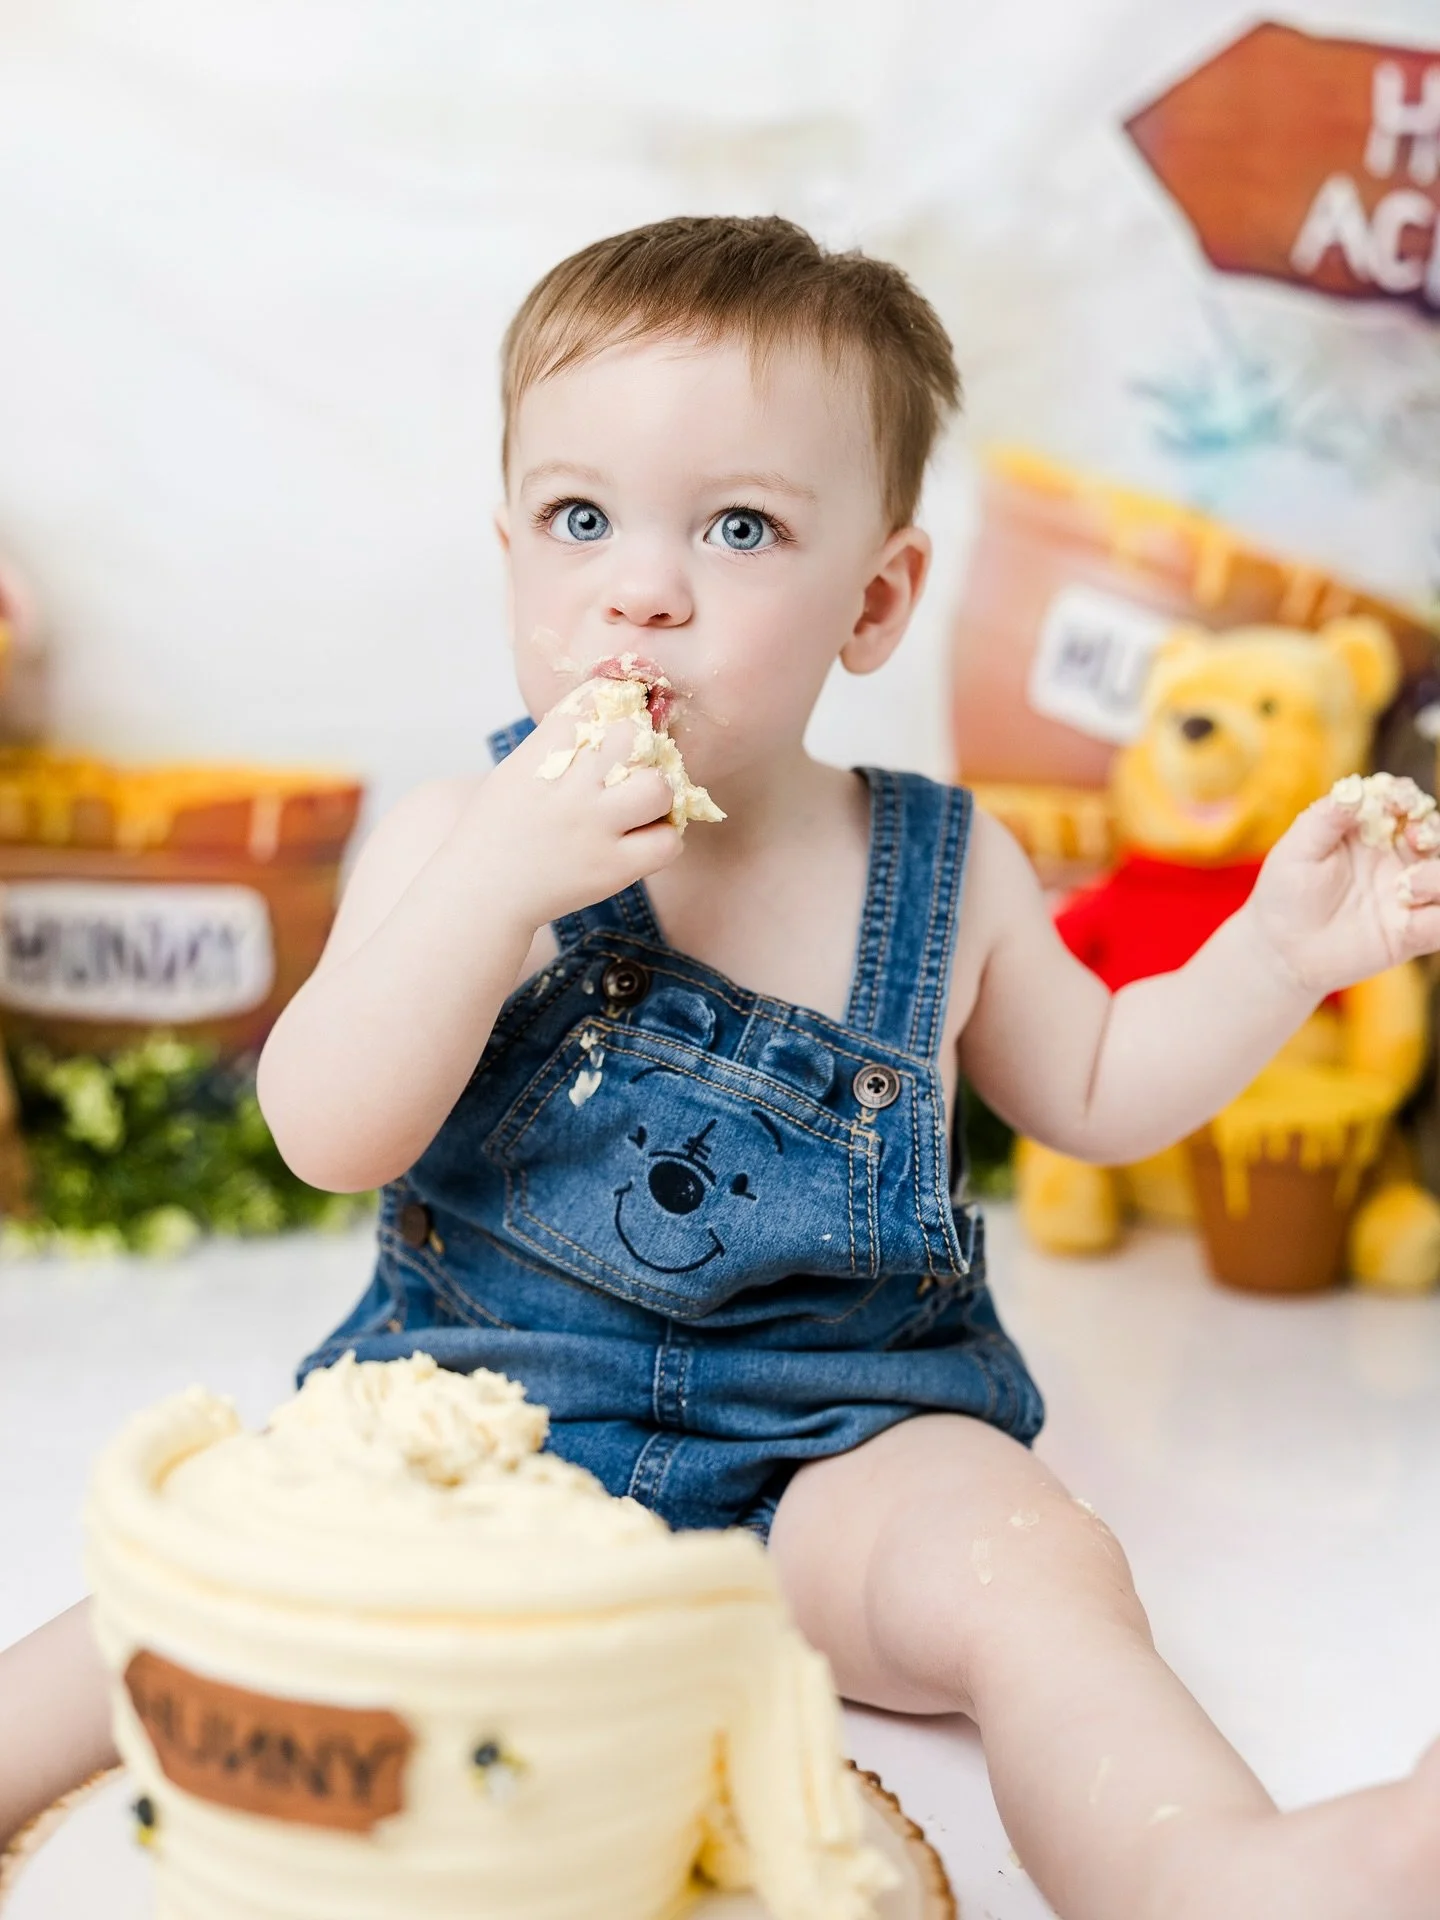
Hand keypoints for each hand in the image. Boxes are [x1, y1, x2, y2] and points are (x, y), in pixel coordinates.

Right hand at [452, 703, 682, 930]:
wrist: (481, 891)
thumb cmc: (498, 829)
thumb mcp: (516, 771)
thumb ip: (556, 744)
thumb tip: (607, 715)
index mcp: (541, 756)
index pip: (594, 702)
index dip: (611, 706)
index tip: (612, 723)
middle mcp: (570, 788)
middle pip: (632, 736)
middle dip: (638, 747)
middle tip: (631, 768)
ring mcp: (594, 828)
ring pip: (659, 788)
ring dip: (658, 793)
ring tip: (642, 805)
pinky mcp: (613, 868)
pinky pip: (668, 842)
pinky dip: (663, 839)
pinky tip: (644, 839)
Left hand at [1249, 776, 1439, 997]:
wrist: (1281, 950)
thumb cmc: (1285, 893)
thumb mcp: (1297, 851)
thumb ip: (1325, 819)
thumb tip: (1356, 790)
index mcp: (1371, 831)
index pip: (1403, 803)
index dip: (1407, 797)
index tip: (1401, 801)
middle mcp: (1397, 859)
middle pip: (1434, 834)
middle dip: (1433, 830)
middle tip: (1417, 836)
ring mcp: (1408, 895)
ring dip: (1438, 876)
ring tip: (1405, 886)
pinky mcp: (1413, 933)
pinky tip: (1414, 916)